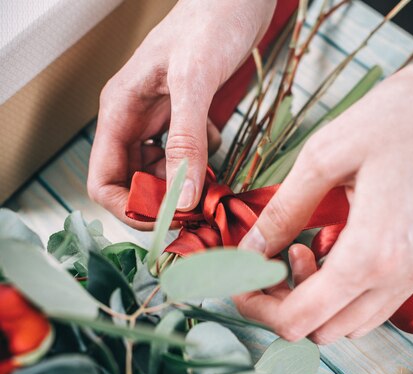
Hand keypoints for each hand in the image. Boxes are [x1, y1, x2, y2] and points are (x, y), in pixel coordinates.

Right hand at [87, 0, 275, 228]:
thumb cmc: (209, 22)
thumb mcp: (194, 81)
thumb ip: (186, 141)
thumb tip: (183, 198)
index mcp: (119, 113)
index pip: (103, 181)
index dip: (129, 208)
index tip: (166, 218)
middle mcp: (132, 122)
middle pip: (132, 184)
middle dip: (162, 201)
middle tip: (196, 207)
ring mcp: (156, 122)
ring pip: (159, 175)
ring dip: (184, 183)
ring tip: (210, 173)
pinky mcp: (180, 120)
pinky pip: (183, 157)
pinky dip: (200, 161)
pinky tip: (214, 137)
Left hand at [235, 64, 412, 343]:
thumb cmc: (396, 118)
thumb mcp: (325, 156)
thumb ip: (283, 211)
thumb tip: (249, 250)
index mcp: (371, 255)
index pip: (298, 319)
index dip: (257, 308)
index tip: (240, 283)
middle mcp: (397, 278)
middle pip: (321, 332)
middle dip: (282, 306)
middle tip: (267, 263)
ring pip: (347, 326)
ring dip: (313, 303)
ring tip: (301, 250)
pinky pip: (371, 307)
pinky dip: (340, 295)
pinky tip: (332, 251)